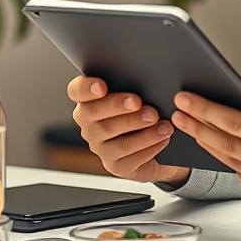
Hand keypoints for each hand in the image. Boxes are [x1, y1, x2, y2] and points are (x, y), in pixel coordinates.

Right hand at [67, 76, 190, 186]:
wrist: (158, 146)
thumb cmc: (145, 112)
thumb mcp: (139, 95)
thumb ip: (134, 85)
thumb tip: (148, 75)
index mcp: (89, 102)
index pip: (77, 91)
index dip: (86, 88)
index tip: (102, 86)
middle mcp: (89, 125)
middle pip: (94, 114)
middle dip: (117, 107)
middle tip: (139, 103)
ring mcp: (100, 147)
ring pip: (115, 139)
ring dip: (141, 131)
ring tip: (162, 124)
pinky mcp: (116, 165)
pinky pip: (131, 158)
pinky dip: (150, 148)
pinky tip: (163, 139)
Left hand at [170, 81, 240, 219]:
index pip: (237, 124)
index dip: (207, 111)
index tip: (186, 101)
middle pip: (226, 145)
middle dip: (198, 127)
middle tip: (177, 113)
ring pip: (233, 165)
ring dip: (210, 146)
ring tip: (192, 129)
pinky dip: (233, 164)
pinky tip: (221, 149)